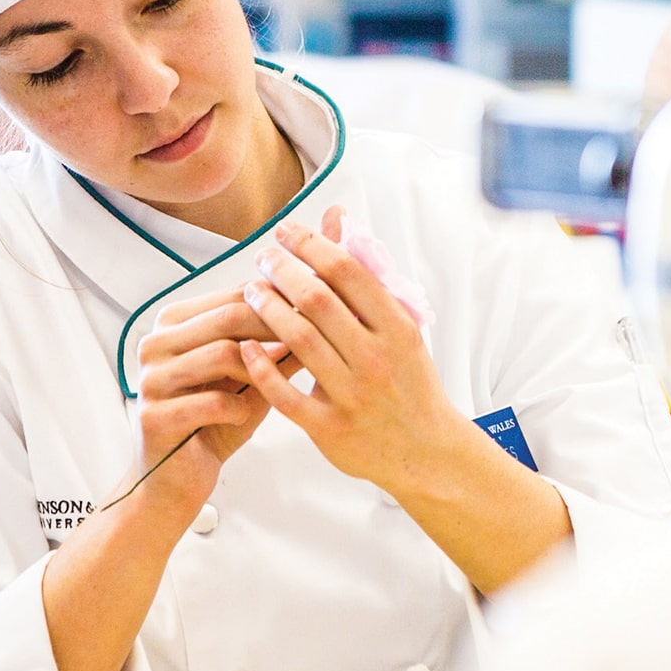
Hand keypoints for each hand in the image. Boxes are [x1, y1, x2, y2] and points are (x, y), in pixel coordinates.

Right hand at [126, 289, 300, 514]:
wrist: (177, 479)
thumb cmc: (214, 424)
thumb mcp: (252, 379)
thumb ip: (279, 348)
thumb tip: (324, 318)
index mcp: (174, 324)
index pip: (234, 296)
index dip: (282, 302)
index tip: (318, 311)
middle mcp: (156, 343)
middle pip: (229, 317)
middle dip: (277, 329)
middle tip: (311, 345)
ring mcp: (151, 379)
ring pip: (222, 354)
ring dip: (260, 372)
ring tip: (276, 388)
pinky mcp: (154, 416)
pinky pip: (213, 401)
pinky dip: (239, 408)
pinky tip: (242, 415)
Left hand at [236, 208, 469, 494]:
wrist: (425, 450)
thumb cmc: (409, 382)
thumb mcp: (403, 329)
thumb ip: (369, 280)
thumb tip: (340, 221)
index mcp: (398, 329)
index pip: (348, 272)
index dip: (311, 245)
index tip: (286, 232)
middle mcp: (376, 358)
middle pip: (318, 300)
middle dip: (282, 270)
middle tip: (263, 257)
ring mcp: (352, 395)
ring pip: (299, 340)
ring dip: (267, 308)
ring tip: (252, 291)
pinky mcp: (330, 428)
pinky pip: (286, 395)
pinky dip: (261, 367)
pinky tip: (245, 347)